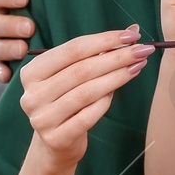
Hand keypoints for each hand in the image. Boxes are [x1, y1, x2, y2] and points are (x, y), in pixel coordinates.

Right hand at [0, 0, 48, 83]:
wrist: (64, 42)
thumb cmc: (54, 6)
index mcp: (6, 2)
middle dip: (8, 24)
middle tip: (29, 27)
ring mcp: (0, 45)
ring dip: (5, 48)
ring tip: (24, 49)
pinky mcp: (6, 66)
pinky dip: (0, 72)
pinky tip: (9, 75)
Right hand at [18, 27, 153, 167]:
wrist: (56, 144)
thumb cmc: (68, 99)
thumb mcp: (75, 73)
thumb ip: (99, 51)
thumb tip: (133, 30)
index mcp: (32, 72)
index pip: (73, 49)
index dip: (104, 40)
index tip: (132, 36)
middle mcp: (32, 94)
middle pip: (81, 70)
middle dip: (117, 57)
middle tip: (143, 50)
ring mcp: (42, 118)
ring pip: (86, 92)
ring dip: (117, 77)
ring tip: (138, 66)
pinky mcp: (56, 138)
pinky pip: (88, 115)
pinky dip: (106, 101)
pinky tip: (118, 91)